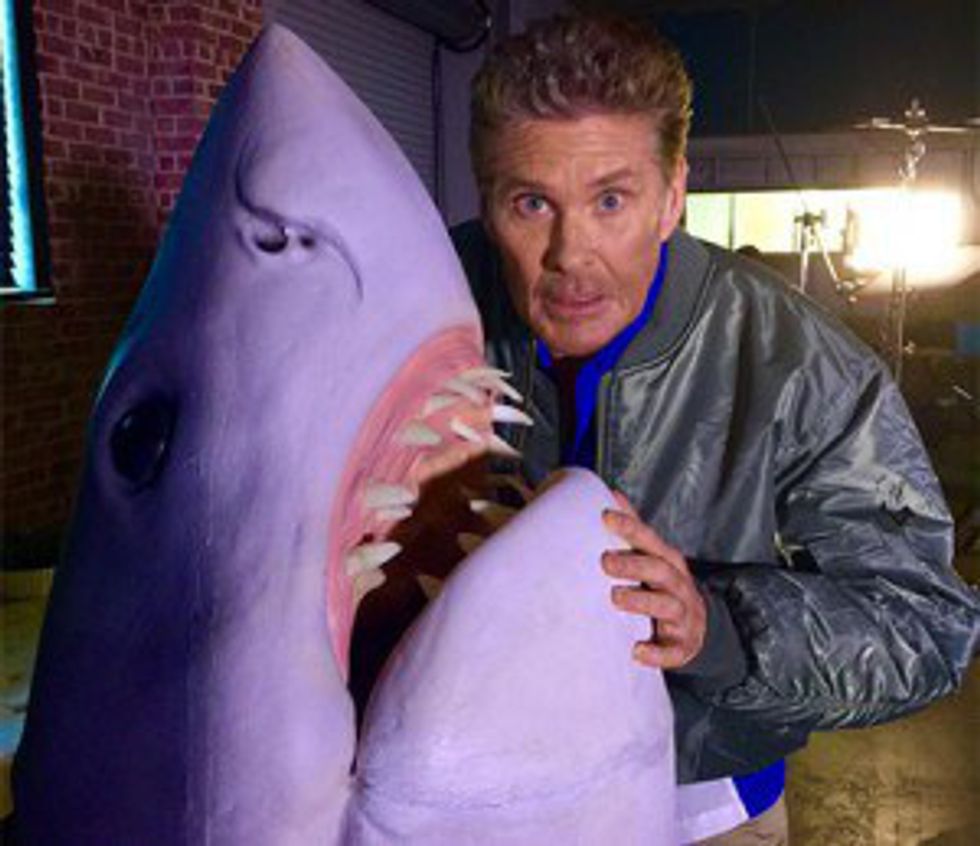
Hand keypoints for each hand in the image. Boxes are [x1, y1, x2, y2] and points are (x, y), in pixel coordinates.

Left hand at [601, 492, 706, 669]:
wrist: (696, 628)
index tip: (605, 516)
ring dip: (642, 601)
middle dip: (633, 565)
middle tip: (605, 561)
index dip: (630, 527)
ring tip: (616, 598)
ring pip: (667, 607)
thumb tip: (611, 494)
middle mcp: (678, 585)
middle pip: (659, 571)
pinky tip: (636, 651)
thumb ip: (634, 529)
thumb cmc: (663, 585)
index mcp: (668, 562)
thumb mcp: (653, 556)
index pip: (651, 541)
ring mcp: (683, 616)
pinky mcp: (682, 646)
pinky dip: (656, 653)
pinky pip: (672, 651)